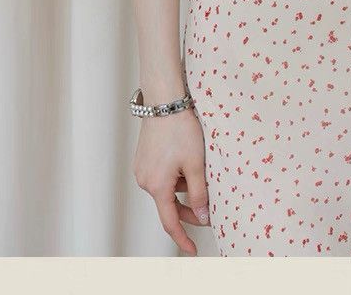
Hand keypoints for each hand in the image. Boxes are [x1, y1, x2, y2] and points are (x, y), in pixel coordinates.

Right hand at [133, 105, 210, 255]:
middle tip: (207, 211)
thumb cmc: (180, 129)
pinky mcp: (143, 158)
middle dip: (188, 210)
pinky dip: (174, 177)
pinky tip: (186, 162)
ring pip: (166, 189)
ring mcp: (142, 168)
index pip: (170, 222)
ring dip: (182, 189)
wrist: (164, 101)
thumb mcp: (196, 164)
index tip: (192, 249)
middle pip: (168, 205)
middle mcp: (145, 180)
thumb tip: (202, 217)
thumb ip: (199, 193)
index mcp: (157, 186)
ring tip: (199, 172)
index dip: (182, 238)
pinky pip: (161, 176)